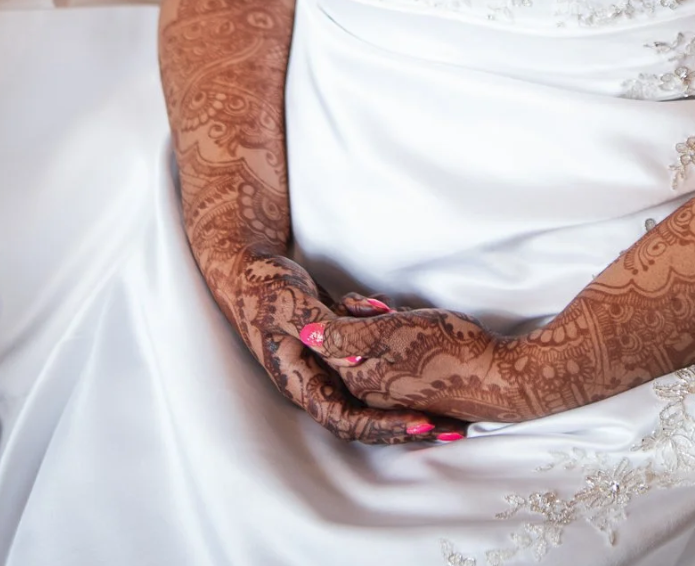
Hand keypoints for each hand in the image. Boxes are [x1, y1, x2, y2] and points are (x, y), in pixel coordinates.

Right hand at [224, 254, 444, 445]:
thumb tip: (351, 352)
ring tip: (448, 394)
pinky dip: (388, 337)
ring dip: (406, 386)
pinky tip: (403, 312)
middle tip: (451, 425)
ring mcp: (328, 358)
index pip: (346, 420)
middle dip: (407, 420)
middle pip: (367, 412)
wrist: (244, 267)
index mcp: (301, 380)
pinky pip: (368, 348)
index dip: (384, 427)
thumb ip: (320, 327)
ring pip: (372, 383)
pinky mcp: (335, 338)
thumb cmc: (261, 288)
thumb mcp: (290, 304)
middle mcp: (317, 376)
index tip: (421, 424)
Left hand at [300, 301, 540, 426]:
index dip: (350, 311)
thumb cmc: (447, 349)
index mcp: (359, 380)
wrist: (500, 379)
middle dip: (370, 319)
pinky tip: (424, 331)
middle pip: (353, 343)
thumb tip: (305, 334)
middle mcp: (370, 394)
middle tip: (390, 309)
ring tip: (412, 319)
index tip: (372, 304)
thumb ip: (347, 334)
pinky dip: (404, 339)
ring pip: (375, 347)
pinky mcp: (414, 391)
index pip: (331, 338)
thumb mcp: (392, 331)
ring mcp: (393, 395)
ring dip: (389, 327)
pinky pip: (395, 358)